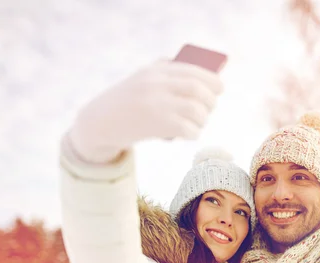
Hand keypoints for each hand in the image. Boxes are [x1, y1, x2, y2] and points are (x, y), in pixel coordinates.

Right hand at [68, 60, 223, 163]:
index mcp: (155, 71)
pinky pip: (189, 129)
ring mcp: (156, 105)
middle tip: (209, 109)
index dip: (212, 80)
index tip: (220, 88)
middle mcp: (156, 84)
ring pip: (196, 110)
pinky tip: (188, 134)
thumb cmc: (127, 103)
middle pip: (197, 89)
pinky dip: (194, 133)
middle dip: (210, 100)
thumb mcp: (143, 80)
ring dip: (203, 119)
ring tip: (197, 123)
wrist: (99, 123)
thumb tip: (205, 78)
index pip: (193, 71)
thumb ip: (167, 74)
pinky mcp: (156, 125)